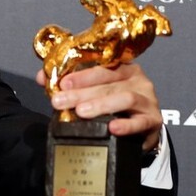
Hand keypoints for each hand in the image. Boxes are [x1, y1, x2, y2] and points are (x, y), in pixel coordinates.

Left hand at [43, 63, 162, 149]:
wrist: (140, 129)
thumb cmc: (114, 106)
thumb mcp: (93, 91)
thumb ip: (69, 83)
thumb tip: (42, 77)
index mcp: (122, 67)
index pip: (101, 66)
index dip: (80, 74)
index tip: (62, 83)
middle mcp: (137, 79)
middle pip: (108, 82)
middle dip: (81, 92)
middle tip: (61, 101)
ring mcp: (147, 99)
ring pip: (125, 98)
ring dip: (101, 105)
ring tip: (81, 112)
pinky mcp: (153, 120)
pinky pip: (141, 122)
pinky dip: (126, 125)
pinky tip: (113, 128)